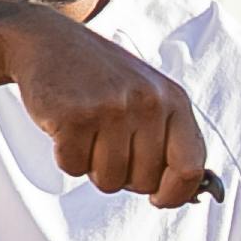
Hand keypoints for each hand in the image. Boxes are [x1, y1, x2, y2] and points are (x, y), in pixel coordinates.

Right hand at [0, 7, 215, 205]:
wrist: (50, 42)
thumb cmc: (103, 79)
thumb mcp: (149, 98)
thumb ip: (169, 140)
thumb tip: (186, 194)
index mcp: (174, 101)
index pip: (190, 168)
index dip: (174, 194)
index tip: (158, 197)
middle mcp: (148, 103)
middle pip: (144, 182)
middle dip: (124, 176)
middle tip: (107, 145)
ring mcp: (112, 108)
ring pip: (109, 180)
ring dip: (93, 166)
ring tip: (88, 132)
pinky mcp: (75, 116)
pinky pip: (74, 167)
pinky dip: (67, 157)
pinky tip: (67, 127)